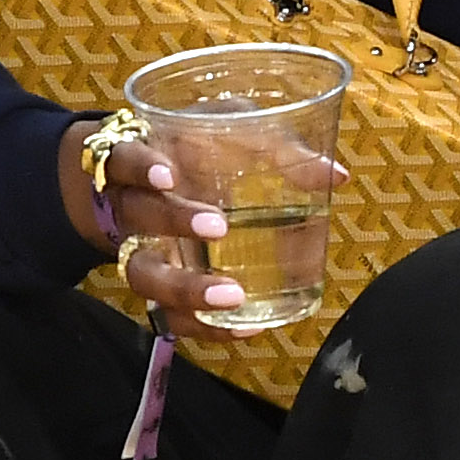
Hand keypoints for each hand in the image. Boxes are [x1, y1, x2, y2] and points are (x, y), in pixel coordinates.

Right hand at [63, 115, 314, 343]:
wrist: (150, 181)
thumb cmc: (195, 147)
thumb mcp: (229, 129)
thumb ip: (274, 146)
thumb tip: (336, 175)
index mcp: (143, 160)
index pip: (123, 159)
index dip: (140, 167)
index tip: (168, 175)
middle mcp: (133, 206)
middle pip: (137, 217)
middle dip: (173, 222)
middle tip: (218, 228)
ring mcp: (140, 249)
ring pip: (143, 274)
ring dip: (183, 288)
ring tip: (231, 296)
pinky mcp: (159, 287)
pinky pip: (168, 314)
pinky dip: (203, 326)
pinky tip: (244, 329)